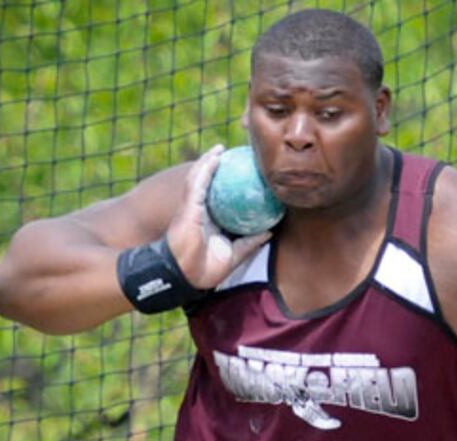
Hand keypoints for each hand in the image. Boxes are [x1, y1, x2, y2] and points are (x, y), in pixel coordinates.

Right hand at [166, 144, 271, 288]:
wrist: (186, 276)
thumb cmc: (205, 269)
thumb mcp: (234, 254)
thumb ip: (250, 242)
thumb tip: (271, 231)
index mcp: (208, 221)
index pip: (219, 198)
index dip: (227, 184)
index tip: (242, 172)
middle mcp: (199, 211)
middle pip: (207, 184)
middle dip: (216, 168)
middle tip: (233, 155)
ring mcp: (192, 207)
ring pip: (200, 178)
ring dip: (209, 160)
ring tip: (222, 148)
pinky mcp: (188, 206)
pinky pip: (198, 182)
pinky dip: (206, 167)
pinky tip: (215, 155)